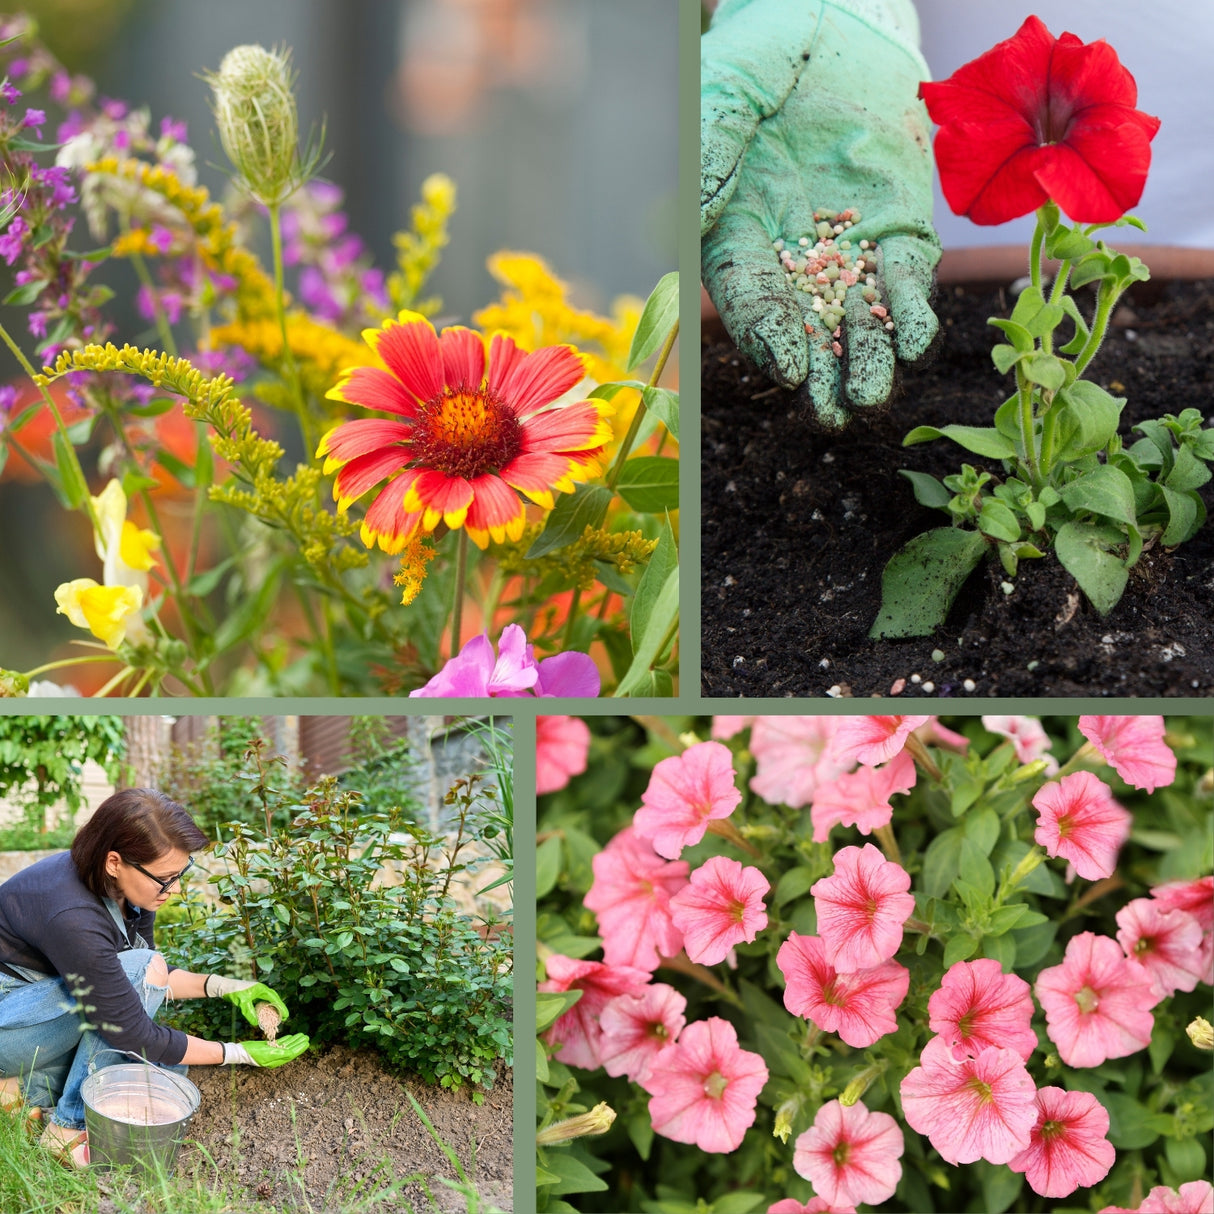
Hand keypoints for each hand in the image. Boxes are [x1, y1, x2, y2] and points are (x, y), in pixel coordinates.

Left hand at [207, 976, 288, 1027]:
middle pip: (273, 999)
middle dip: (279, 1009)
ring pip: (268, 1001)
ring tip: (276, 1017)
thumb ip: (249, 1013)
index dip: (281, 1007)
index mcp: (261, 989)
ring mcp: (257, 992)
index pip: (274, 998)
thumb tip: (255, 1024)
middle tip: (284, 1018)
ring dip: (272, 1009)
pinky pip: (261, 1002)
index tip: (286, 1015)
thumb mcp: (242, 1003)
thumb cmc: (234, 992)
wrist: (224, 986)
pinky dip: (264, 1008)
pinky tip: (264, 1015)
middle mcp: (261, 989)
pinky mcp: (252, 995)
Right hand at [223, 1034, 309, 1067]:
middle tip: (307, 1037)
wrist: (240, 1051)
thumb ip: (279, 1053)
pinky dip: (286, 1040)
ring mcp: (271, 1053)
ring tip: (302, 1035)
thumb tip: (291, 1053)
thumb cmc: (252, 1052)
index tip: (306, 1043)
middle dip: (298, 1044)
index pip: (290, 1054)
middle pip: (290, 1050)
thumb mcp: (267, 1052)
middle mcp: (275, 1057)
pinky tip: (291, 1036)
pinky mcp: (268, 1048)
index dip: (299, 1048)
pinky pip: (279, 1044)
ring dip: (294, 1040)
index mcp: (275, 1060)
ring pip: (286, 1046)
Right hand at [701, 0, 939, 425]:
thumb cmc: (772, 48)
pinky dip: (911, 310)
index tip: (787, 367)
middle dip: (817, 373)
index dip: (767, 335)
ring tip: (872, 393)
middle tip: (832, 412)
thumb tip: (699, 210)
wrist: (842, 22)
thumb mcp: (732, 85)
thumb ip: (713, 145)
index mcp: (738, 233)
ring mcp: (848, 246)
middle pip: (802, 329)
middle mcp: (791, 254)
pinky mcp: (899, 228)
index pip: (749, 297)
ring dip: (865, 360)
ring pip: (856, 320)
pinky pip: (907, 279)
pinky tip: (915, 338)